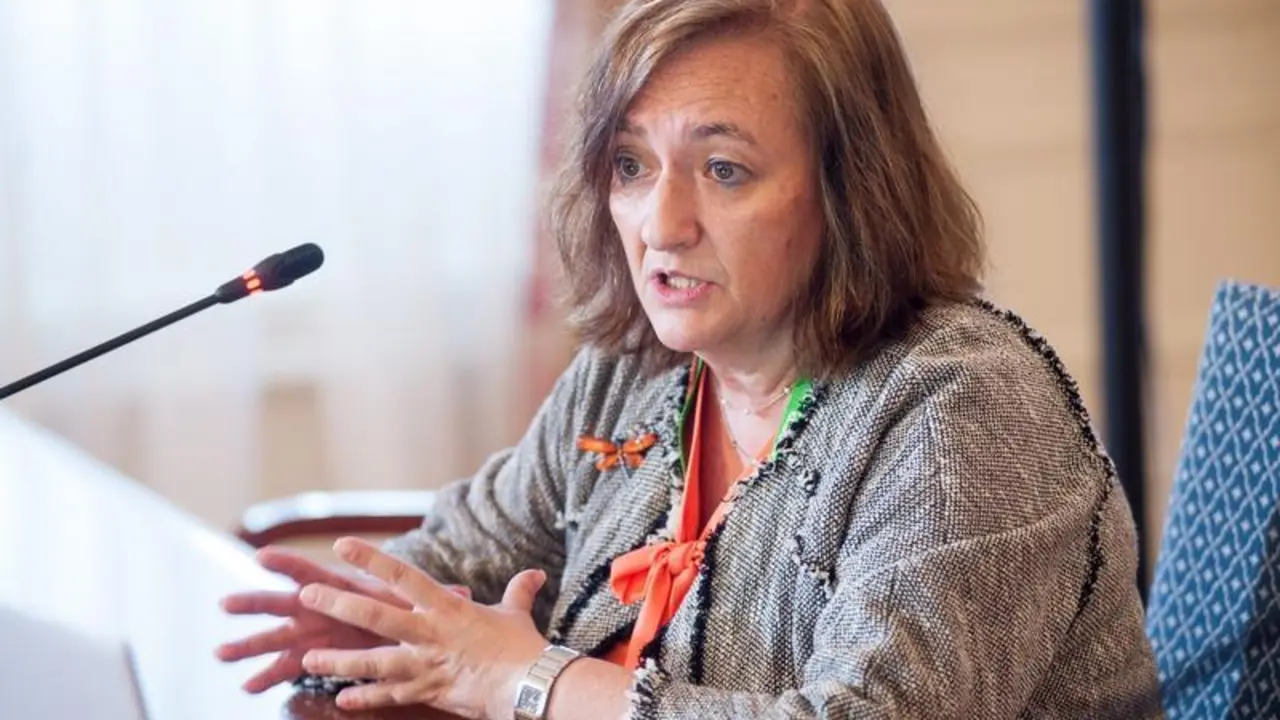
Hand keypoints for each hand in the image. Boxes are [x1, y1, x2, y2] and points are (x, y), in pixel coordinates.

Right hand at [215, 546, 470, 692]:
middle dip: (254, 603)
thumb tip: (465, 594)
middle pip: (283, 603)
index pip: (314, 570)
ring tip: (221, 654)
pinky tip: (249, 686)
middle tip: (225, 604)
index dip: (289, 563)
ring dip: (249, 644)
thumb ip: (438, 597)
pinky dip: (267, 676)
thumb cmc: (411, 608)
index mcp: (344, 589)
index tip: (261, 555)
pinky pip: (285, 668)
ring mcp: (314, 632)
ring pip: (276, 638)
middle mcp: (322, 608)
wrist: (404, 626)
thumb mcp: (423, 601)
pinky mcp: (313, 655)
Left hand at [296, 536, 548, 719]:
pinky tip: (342, 700)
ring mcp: (424, 665)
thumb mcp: (516, 613)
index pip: (402, 575)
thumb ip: (519, 590)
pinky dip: (366, 698)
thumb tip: (535, 573)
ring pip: (372, 662)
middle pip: (375, 616)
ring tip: (309, 658)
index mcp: (447, 606)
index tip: (343, 545)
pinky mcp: (427, 692)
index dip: (371, 559)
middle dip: (338, 606)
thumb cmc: (522, 647)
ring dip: (338, 661)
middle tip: (307, 597)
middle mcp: (429, 633)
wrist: (529, 685)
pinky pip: (389, 696)